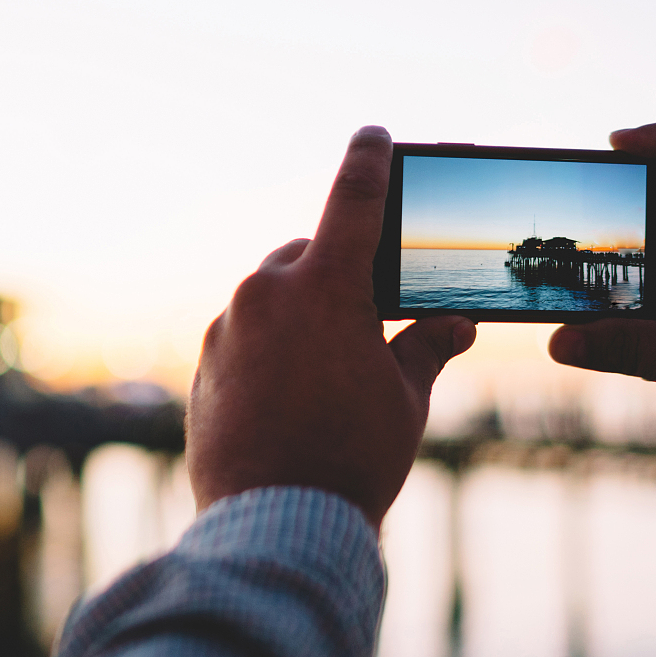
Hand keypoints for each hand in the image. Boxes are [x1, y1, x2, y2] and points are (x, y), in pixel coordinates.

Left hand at [188, 126, 476, 523]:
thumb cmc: (351, 458)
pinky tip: (291, 394)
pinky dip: (269, 348)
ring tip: (330, 369)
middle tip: (369, 310)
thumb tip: (453, 323)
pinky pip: (243, 337)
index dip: (370, 161)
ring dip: (300, 314)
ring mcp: (226, 328)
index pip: (354, 200)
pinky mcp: (203, 365)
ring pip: (271, 297)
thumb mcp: (406, 400)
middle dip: (339, 272)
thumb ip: (427, 347)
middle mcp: (266, 294)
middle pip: (310, 255)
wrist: (274, 522)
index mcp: (324, 287)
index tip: (374, 134)